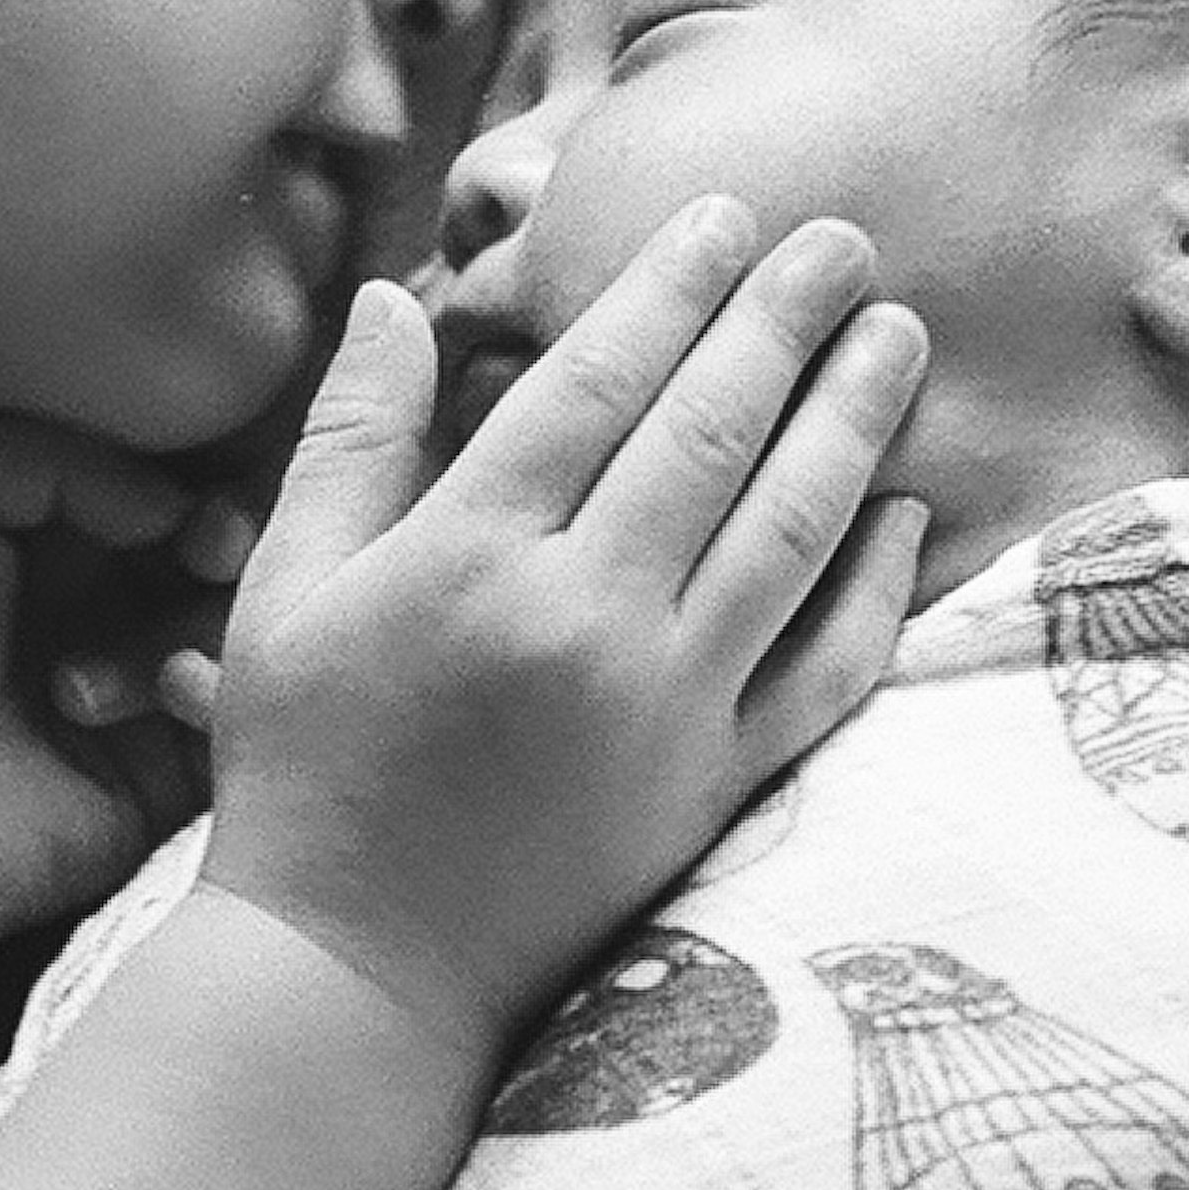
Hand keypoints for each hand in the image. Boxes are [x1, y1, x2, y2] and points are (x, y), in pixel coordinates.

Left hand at [0, 417, 244, 1012]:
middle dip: (225, 541)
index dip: (191, 478)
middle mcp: (101, 601)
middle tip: (209, 551)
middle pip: (215, 549)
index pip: (156, 481)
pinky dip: (223, 689)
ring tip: (162, 648)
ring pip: (239, 623)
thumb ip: (56, 456)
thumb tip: (171, 505)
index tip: (194, 497)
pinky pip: (236, 713)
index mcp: (49, 532)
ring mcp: (142, 686)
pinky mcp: (167, 771)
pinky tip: (174, 692)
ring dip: (210, 620)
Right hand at [195, 201, 930, 1075]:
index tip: (725, 216)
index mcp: (469, 558)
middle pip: (712, 433)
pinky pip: (826, 666)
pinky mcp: (716, 784)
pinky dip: (874, 583)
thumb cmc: (305, 770)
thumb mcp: (284, 592)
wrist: (359, 974)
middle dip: (785, 321)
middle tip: (844, 241)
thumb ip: (351, 439)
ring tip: (897, 335)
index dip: (670, 287)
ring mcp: (667, 707)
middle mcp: (583, 619)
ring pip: (790, 530)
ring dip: (853, 420)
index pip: (597, 383)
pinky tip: (904, 509)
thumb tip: (394, 297)